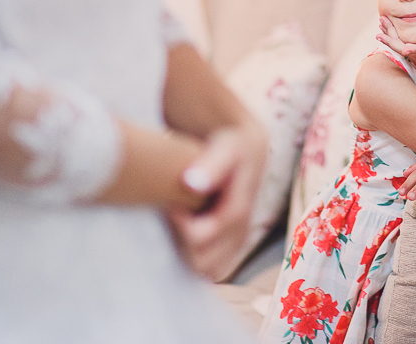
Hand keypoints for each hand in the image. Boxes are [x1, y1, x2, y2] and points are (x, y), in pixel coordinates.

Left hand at [166, 121, 266, 280]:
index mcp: (238, 212)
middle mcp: (240, 232)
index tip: (169, 204)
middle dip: (181, 243)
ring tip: (178, 224)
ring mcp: (236, 242)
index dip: (178, 226)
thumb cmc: (230, 146)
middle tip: (173, 216)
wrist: (245, 148)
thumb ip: (211, 165)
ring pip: (206, 269)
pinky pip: (209, 269)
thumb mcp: (225, 148)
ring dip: (187, 253)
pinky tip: (183, 234)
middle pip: (202, 261)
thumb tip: (191, 183)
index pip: (199, 237)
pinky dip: (193, 257)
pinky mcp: (231, 245)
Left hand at [376, 16, 415, 71]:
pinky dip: (406, 31)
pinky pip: (414, 38)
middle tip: (381, 20)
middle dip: (389, 31)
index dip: (387, 38)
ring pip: (405, 39)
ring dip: (395, 31)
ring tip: (388, 23)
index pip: (397, 45)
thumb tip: (404, 51)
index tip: (378, 31)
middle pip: (399, 41)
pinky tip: (407, 26)